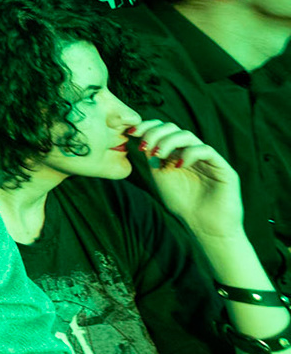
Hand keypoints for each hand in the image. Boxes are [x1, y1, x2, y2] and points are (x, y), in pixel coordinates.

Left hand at [135, 118, 243, 240]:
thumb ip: (153, 157)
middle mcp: (191, 151)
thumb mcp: (161, 176)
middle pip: (173, 128)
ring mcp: (207, 158)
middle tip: (145, 146)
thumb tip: (142, 138)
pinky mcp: (223, 167)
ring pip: (187, 135)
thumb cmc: (183, 203)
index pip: (162, 130)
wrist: (206, 227)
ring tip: (158, 155)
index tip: (131, 132)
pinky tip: (179, 165)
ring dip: (168, 141)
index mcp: (176, 152)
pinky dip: (189, 153)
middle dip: (155, 133)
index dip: (147, 127)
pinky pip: (206, 150)